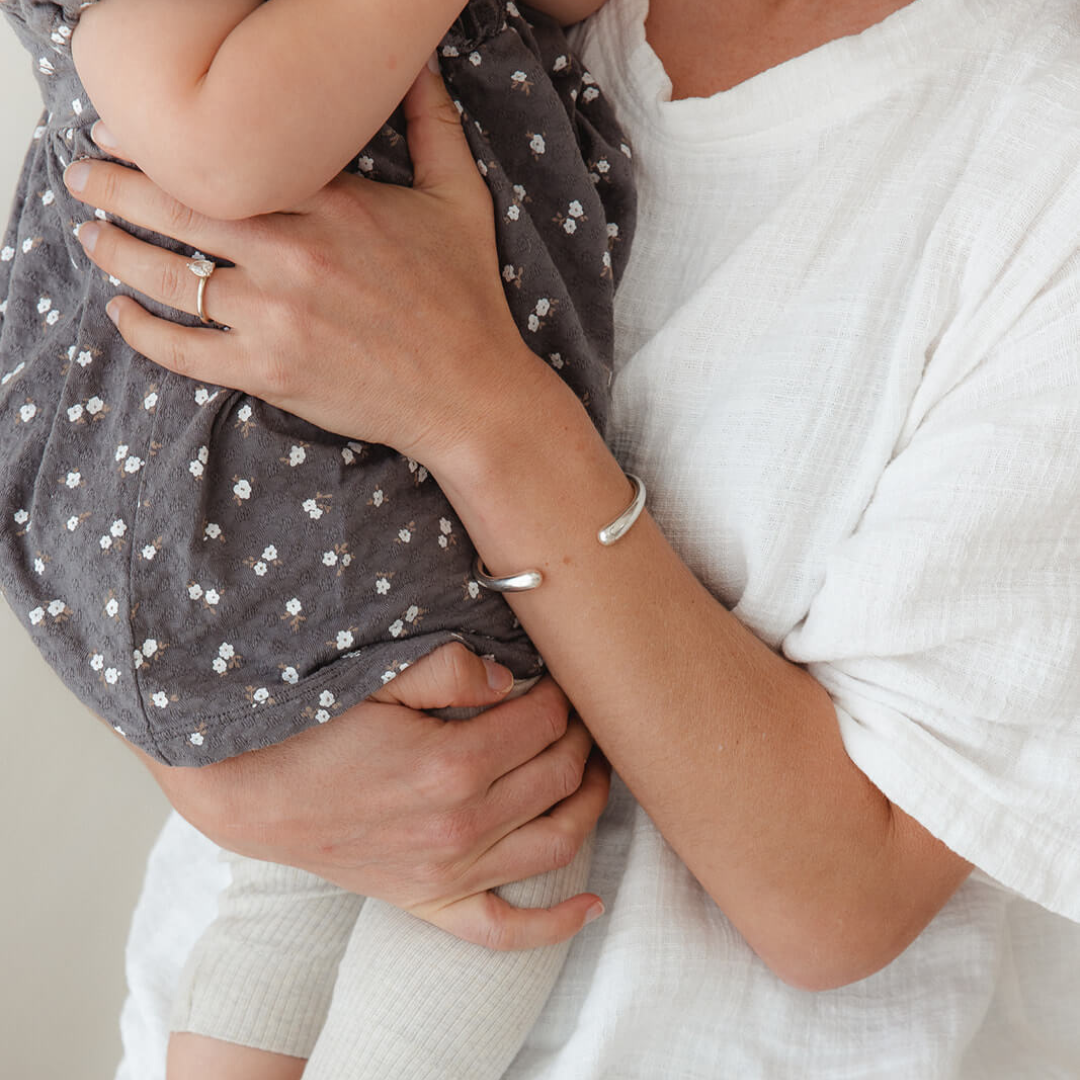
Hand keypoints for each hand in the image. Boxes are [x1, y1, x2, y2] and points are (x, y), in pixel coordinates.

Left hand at [64, 64, 557, 469]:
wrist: (471, 393)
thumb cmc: (467, 298)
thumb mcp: (460, 199)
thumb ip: (432, 124)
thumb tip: (419, 61)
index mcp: (332, 204)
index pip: (224, 159)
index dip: (163, 144)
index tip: (130, 134)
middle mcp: (294, 254)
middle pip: (177, 208)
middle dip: (115, 187)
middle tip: (81, 176)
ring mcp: (276, 317)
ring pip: (168, 277)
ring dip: (115, 253)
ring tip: (88, 237)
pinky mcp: (269, 372)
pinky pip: (182, 350)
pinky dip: (142, 333)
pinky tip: (120, 314)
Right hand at [137, 644, 609, 949]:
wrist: (256, 795)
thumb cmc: (315, 732)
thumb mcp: (379, 682)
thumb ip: (451, 670)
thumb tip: (511, 677)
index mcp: (454, 764)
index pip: (544, 722)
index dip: (562, 694)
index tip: (559, 678)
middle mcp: (463, 824)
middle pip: (560, 775)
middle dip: (580, 736)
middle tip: (578, 713)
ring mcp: (451, 871)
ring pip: (557, 844)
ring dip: (591, 805)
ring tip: (596, 772)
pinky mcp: (433, 901)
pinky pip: (506, 930)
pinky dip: (555, 923)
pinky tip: (590, 905)